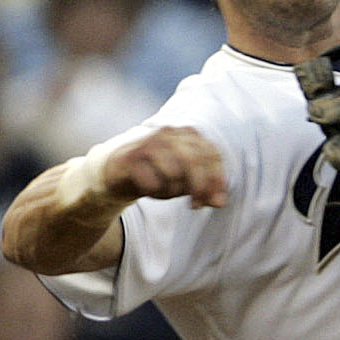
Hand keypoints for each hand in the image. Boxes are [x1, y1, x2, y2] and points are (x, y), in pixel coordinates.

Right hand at [103, 127, 226, 209]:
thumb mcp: (187, 182)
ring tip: (166, 193)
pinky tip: (149, 191)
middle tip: (195, 206)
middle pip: (194, 161)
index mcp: (188, 134)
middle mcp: (169, 133)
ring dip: (172, 191)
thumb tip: (220, 203)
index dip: (217, 180)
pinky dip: (154, 192)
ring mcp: (149, 142)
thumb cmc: (159, 174)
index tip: (217, 202)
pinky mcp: (131, 157)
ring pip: (173, 172)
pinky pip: (152, 182)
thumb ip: (205, 190)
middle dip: (199, 188)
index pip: (212, 155)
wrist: (119, 173)